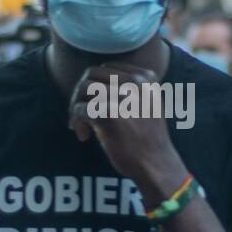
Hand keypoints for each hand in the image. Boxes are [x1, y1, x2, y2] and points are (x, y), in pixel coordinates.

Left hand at [68, 62, 184, 196]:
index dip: (96, 86)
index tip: (97, 105)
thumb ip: (126, 87)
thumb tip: (90, 80)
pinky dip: (76, 122)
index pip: (106, 67)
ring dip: (76, 107)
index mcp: (145, 77)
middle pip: (91, 74)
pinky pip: (80, 108)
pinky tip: (84, 136)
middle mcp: (135, 82)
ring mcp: (122, 97)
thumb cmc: (147, 137)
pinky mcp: (109, 114)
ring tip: (82, 126)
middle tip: (82, 115)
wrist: (156, 164)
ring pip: (83, 89)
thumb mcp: (146, 102)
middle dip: (81, 94)